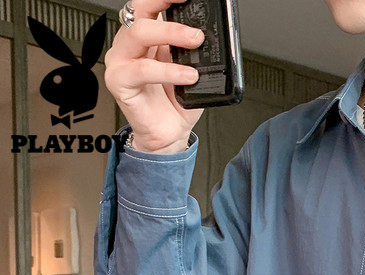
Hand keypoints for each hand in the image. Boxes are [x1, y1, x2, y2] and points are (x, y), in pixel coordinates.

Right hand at [103, 0, 205, 152]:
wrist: (169, 134)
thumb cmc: (177, 103)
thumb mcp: (191, 70)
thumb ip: (193, 51)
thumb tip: (208, 34)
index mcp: (147, 37)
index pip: (149, 6)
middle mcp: (130, 45)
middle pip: (141, 14)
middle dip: (171, 17)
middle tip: (197, 32)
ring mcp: (121, 61)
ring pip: (139, 34)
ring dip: (170, 35)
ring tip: (195, 46)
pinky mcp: (119, 81)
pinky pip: (142, 69)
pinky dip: (167, 71)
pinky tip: (187, 76)